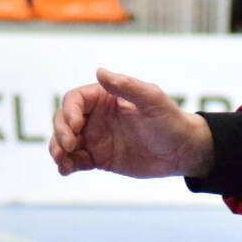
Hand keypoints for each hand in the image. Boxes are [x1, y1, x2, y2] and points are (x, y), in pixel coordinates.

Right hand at [50, 68, 212, 178]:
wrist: (183, 151)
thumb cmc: (170, 120)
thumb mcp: (152, 100)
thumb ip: (126, 86)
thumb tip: (99, 71)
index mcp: (105, 97)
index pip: (75, 100)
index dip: (69, 112)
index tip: (76, 127)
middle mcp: (96, 116)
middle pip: (64, 120)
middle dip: (60, 132)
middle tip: (69, 146)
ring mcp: (96, 138)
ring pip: (65, 141)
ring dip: (58, 149)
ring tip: (62, 161)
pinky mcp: (98, 159)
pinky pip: (75, 160)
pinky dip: (66, 165)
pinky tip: (66, 170)